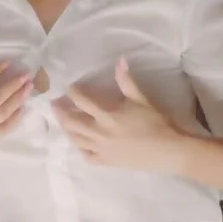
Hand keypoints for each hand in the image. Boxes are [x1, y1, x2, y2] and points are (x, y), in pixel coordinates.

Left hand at [52, 57, 185, 172]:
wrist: (167, 150)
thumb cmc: (155, 123)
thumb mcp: (141, 99)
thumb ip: (126, 81)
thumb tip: (120, 60)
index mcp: (107, 116)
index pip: (82, 101)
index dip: (74, 92)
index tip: (71, 87)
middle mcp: (99, 133)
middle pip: (71, 122)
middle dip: (60, 111)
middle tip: (55, 103)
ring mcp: (101, 149)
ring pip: (75, 139)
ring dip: (66, 128)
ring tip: (62, 121)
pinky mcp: (106, 162)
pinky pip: (86, 156)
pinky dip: (80, 149)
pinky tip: (80, 143)